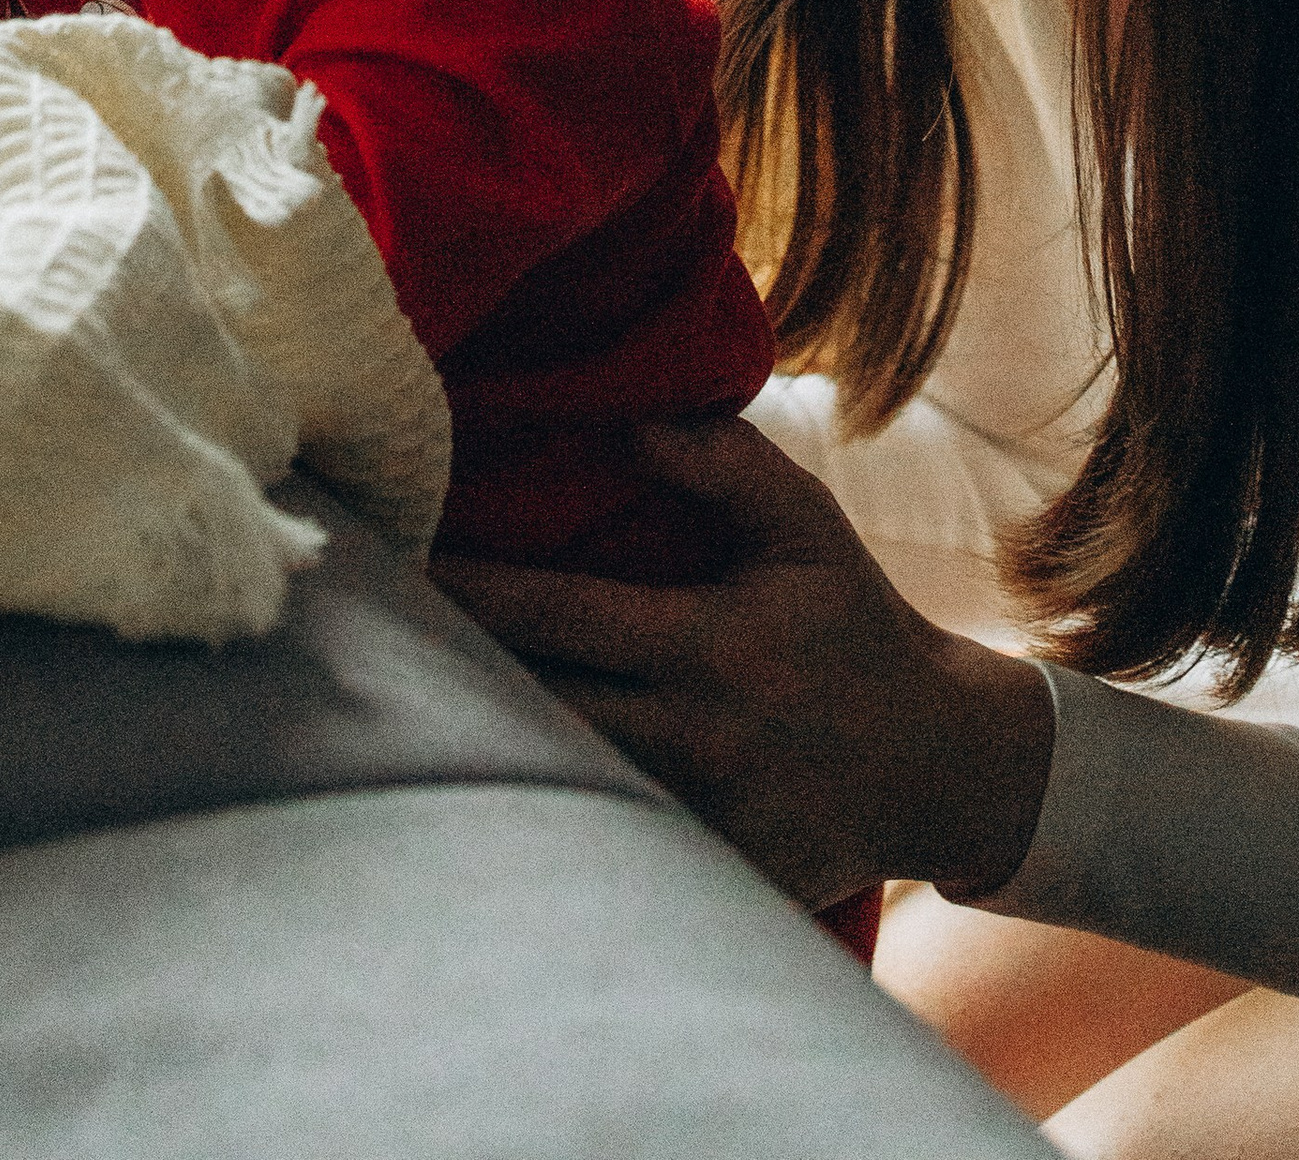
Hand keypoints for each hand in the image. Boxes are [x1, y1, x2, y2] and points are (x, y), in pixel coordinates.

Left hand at [433, 415, 1052, 913]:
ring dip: (484, 745)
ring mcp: (697, 817)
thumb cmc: (854, 623)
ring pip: (558, 778)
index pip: (561, 616)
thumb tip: (628, 425)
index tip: (401, 560)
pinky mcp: (703, 873)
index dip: (473, 591)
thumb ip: (724, 465)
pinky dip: (543, 810)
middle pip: (538, 706)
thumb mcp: (807, 527)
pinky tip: (476, 787)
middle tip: (360, 632)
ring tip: (395, 706)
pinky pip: (602, 840)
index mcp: (712, 644)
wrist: (938, 766)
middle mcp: (697, 736)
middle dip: (451, 674)